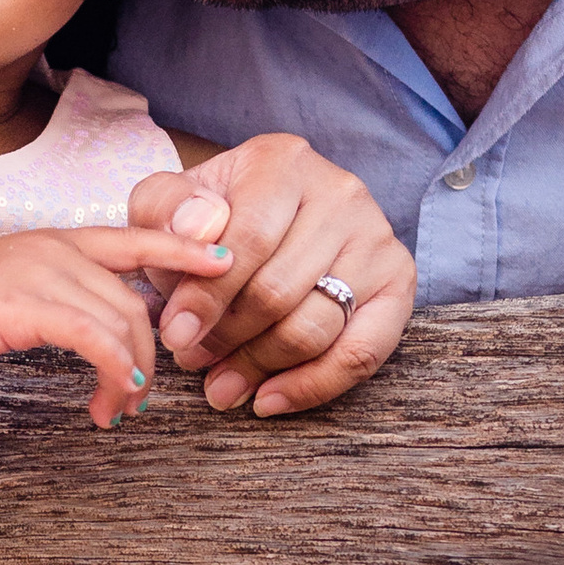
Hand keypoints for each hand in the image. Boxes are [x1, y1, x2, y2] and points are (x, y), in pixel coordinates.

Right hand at [0, 222, 223, 424]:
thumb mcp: (12, 293)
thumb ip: (57, 298)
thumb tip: (93, 327)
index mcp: (53, 241)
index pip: (133, 236)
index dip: (181, 247)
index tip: (221, 262)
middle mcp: (52, 248)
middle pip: (134, 297)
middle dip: (151, 352)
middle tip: (140, 397)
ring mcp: (38, 273)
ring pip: (119, 320)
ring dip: (130, 374)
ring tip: (118, 410)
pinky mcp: (23, 306)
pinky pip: (92, 338)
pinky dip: (112, 369)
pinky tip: (110, 397)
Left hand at [125, 136, 417, 415]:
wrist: (266, 219)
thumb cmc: (212, 219)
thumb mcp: (169, 202)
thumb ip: (165, 207)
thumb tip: (200, 228)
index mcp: (282, 164)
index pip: (249, 239)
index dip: (208, 296)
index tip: (175, 335)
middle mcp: (340, 193)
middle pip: (280, 291)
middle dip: (228, 338)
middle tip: (193, 361)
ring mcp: (376, 238)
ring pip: (315, 326)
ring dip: (260, 367)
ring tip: (221, 385)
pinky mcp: (398, 282)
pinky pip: (362, 352)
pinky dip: (312, 386)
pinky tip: (268, 400)